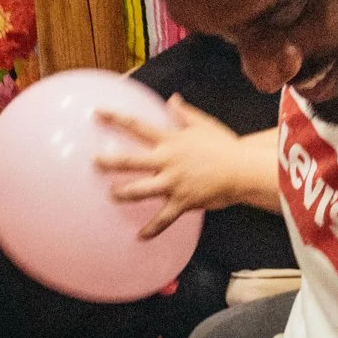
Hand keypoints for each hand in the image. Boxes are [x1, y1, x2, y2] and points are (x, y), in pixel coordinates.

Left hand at [96, 100, 264, 237]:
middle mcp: (167, 160)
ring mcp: (173, 182)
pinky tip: (140, 237)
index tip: (98, 113)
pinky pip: (163, 219)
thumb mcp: (204, 124)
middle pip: (130, 160)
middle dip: (109, 162)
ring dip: (122, 194)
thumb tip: (172, 99)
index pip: (137, 126)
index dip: (115, 118)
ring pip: (140, 190)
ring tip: (112, 196)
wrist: (242, 169)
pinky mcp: (182, 201)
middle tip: (94, 162)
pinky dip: (151, 230)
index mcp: (171, 140)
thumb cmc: (225, 145)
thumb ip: (184, 113)